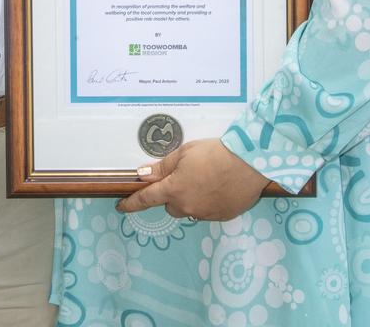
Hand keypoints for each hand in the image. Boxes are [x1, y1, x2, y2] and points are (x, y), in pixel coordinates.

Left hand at [116, 138, 268, 220]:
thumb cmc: (213, 153)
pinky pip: (207, 211)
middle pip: (171, 205)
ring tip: (206, 179)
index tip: (121, 206)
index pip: (146, 199)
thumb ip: (163, 167)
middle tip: (185, 176)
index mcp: (174, 190)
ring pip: (189, 208)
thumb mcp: (184, 153)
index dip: (131, 203)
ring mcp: (205, 214)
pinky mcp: (222, 217)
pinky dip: (208, 202)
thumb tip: (143, 175)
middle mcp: (187, 206)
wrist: (248, 163)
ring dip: (191, 198)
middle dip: (172, 194)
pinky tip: (218, 187)